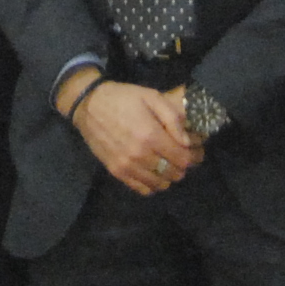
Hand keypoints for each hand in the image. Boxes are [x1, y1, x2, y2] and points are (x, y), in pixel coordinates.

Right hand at [69, 80, 201, 195]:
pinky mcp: (116, 172)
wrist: (89, 105)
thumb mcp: (152, 97)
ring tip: (167, 164)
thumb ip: (173, 119)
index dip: (194, 157)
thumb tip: (187, 142)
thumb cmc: (123, 98)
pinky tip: (153, 173)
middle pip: (173, 173)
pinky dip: (152, 184)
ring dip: (168, 176)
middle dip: (183, 166)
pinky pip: (142, 189)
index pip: (183, 159)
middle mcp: (140, 155)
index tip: (195, 152)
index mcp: (151, 135)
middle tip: (182, 157)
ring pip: (160, 184)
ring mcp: (127, 166)